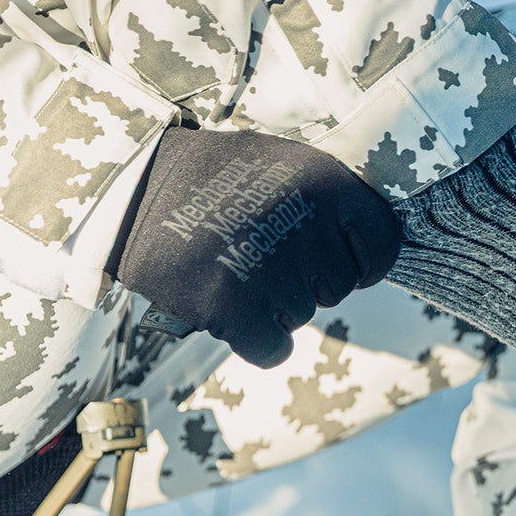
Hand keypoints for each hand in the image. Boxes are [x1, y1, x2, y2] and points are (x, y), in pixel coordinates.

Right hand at [112, 127, 402, 366]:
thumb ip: (334, 202)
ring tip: (230, 264)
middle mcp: (305, 222)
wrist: (132, 185)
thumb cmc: (217, 177)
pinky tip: (230, 310)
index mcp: (327, 182)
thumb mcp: (287, 164)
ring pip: (300, 316)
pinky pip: (273, 350)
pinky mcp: (232, 305)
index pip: (383, 246)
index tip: (332, 257)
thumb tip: (376, 251)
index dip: (361, 260)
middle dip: (305, 279)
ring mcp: (269, 266)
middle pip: (338, 288)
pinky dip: (256, 341)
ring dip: (270, 304)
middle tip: (258, 250)